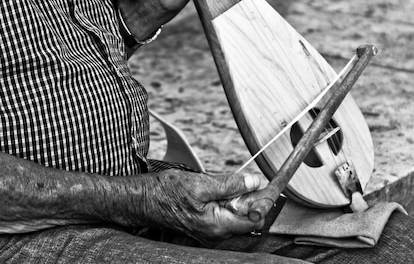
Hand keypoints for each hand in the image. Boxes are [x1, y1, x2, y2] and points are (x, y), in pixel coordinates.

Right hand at [141, 170, 267, 242]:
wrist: (144, 199)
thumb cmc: (167, 192)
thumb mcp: (201, 183)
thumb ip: (230, 184)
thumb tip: (255, 181)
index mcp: (217, 226)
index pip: (255, 218)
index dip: (264, 200)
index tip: (269, 184)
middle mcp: (216, 234)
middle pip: (248, 217)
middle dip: (250, 198)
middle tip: (245, 180)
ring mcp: (210, 232)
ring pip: (236, 215)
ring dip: (237, 198)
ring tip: (221, 185)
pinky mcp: (205, 226)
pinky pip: (225, 214)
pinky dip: (227, 201)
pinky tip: (215, 191)